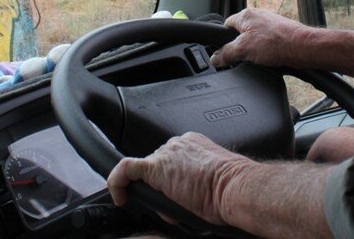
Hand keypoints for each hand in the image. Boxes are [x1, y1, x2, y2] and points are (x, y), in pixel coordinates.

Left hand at [107, 132, 250, 225]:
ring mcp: (166, 155)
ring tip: (172, 209)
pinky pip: (125, 170)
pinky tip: (121, 197)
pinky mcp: (155, 168)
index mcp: (194, 143)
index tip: (180, 194)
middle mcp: (179, 144)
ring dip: (155, 194)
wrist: (235, 188)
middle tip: (178, 207)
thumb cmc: (232, 189)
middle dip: (164, 190)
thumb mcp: (215, 180)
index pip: (172, 160)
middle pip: (159, 167)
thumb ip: (198, 180)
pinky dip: (118, 182)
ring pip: (146, 174)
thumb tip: (189, 197)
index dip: (173, 180)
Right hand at [210, 7, 312, 68]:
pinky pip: (266, 43)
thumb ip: (226, 53)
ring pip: (254, 39)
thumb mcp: (243, 49)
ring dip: (254, 50)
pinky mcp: (280, 32)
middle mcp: (257, 16)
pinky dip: (266, 51)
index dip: (224, 40)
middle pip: (240, 33)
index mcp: (245, 15)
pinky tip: (270, 58)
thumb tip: (214, 58)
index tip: (225, 51)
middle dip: (241, 46)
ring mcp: (270, 23)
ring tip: (259, 58)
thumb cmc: (276, 43)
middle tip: (244, 57)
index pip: (226, 25)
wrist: (302, 47)